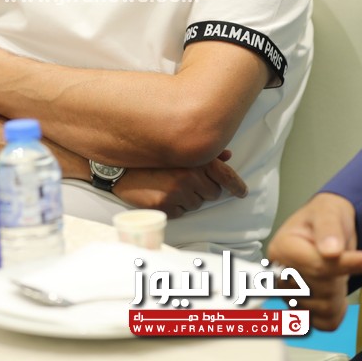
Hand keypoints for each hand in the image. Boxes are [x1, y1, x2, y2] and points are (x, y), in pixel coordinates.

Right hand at [113, 150, 246, 218]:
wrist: (119, 166)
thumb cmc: (150, 155)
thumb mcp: (178, 148)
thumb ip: (205, 151)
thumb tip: (227, 154)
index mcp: (196, 159)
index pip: (226, 176)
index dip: (237, 186)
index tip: (242, 192)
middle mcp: (189, 176)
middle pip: (213, 192)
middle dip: (204, 188)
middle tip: (186, 180)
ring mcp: (177, 193)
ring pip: (197, 203)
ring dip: (189, 197)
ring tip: (170, 185)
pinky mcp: (165, 207)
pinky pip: (180, 212)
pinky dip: (175, 206)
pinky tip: (162, 194)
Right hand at [267, 193, 361, 329]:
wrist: (326, 229)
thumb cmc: (324, 218)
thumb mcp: (328, 213)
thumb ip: (328, 229)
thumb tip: (331, 251)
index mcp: (281, 249)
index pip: (315, 268)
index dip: (344, 266)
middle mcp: (279, 275)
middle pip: (319, 291)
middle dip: (337, 277)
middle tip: (340, 257)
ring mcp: (288, 296)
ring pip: (324, 309)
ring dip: (337, 293)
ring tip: (335, 273)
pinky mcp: (301, 310)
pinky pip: (324, 322)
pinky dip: (336, 310)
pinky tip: (334, 292)